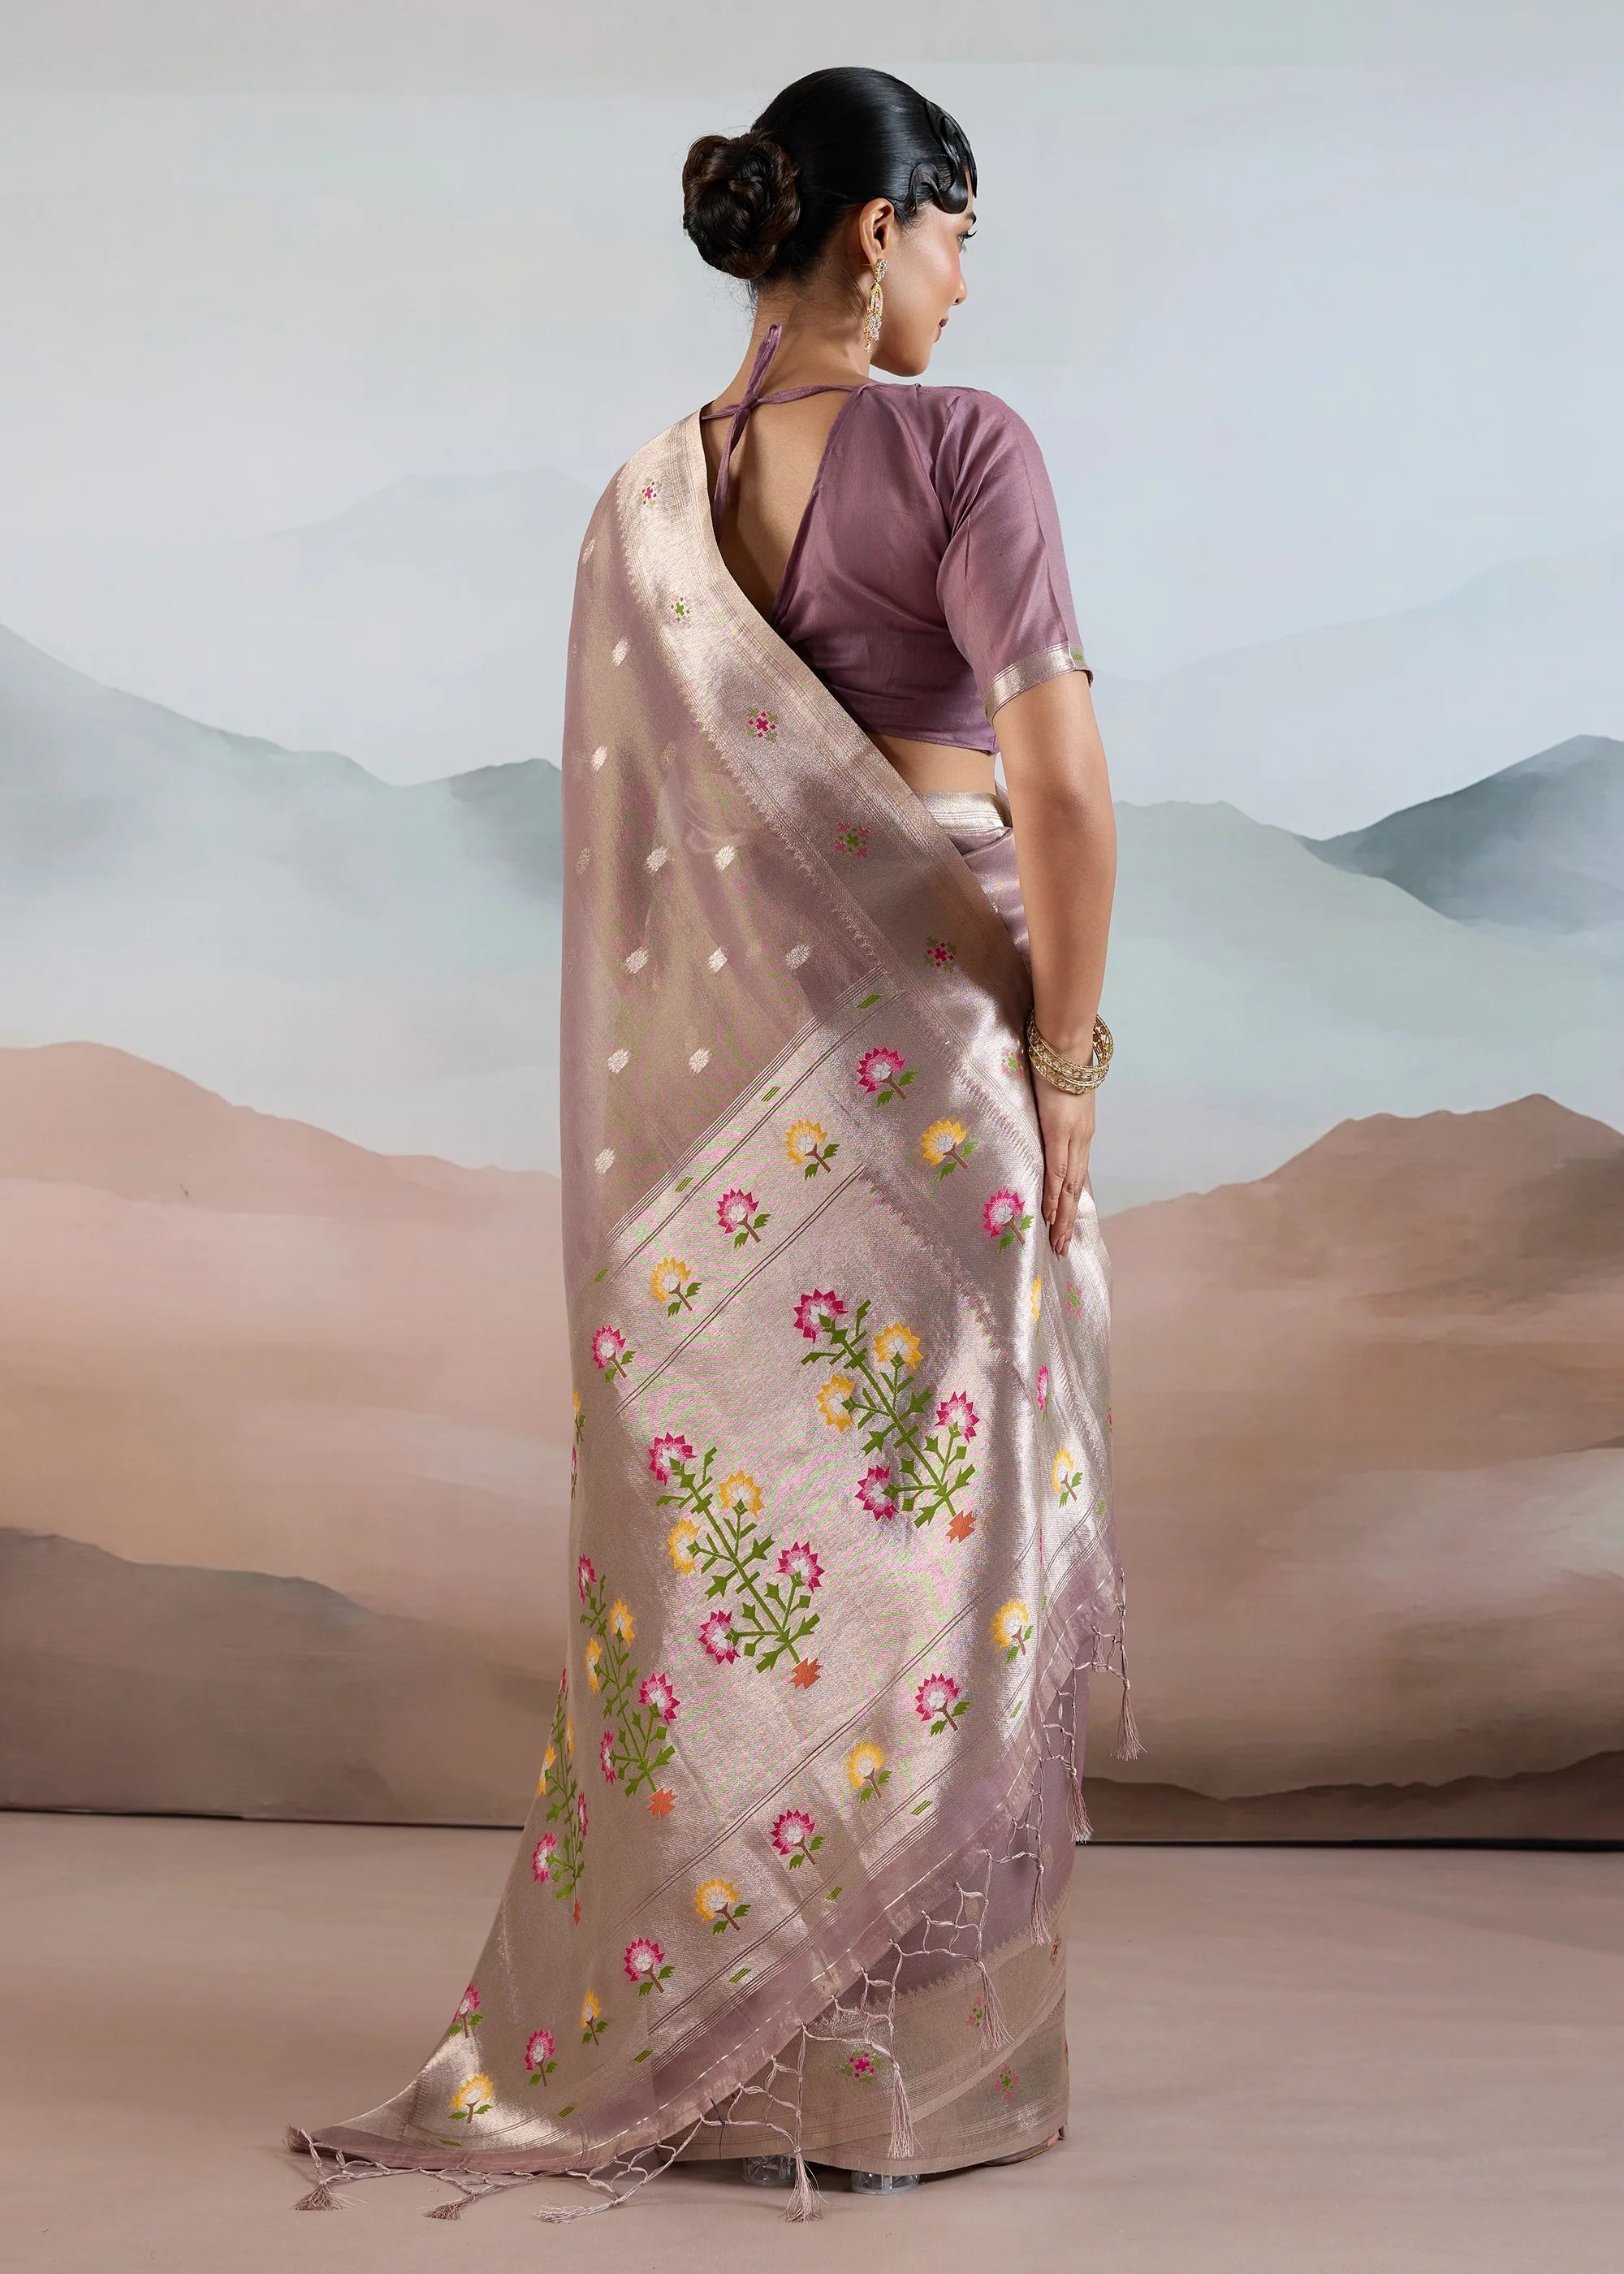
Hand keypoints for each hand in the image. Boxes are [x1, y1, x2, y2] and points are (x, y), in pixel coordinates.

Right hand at [1033, 1076, 1095, 1256]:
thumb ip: (1052, 1111)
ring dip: (1063, 1216)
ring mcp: (1072, 1138)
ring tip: (1058, 1241)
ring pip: (1069, 1187)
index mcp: (1081, 1131)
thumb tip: (1043, 1117)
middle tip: (1063, 1248)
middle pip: (1076, 1188)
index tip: (1066, 1223)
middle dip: (1069, 1219)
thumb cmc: (1058, 1062)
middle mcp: (1081, 1139)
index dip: (1072, 1201)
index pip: (1077, 1174)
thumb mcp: (1058, 1093)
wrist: (1065, 1045)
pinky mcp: (1059, 1132)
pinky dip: (1054, 1195)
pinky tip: (1050, 1214)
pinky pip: (1057, 1171)